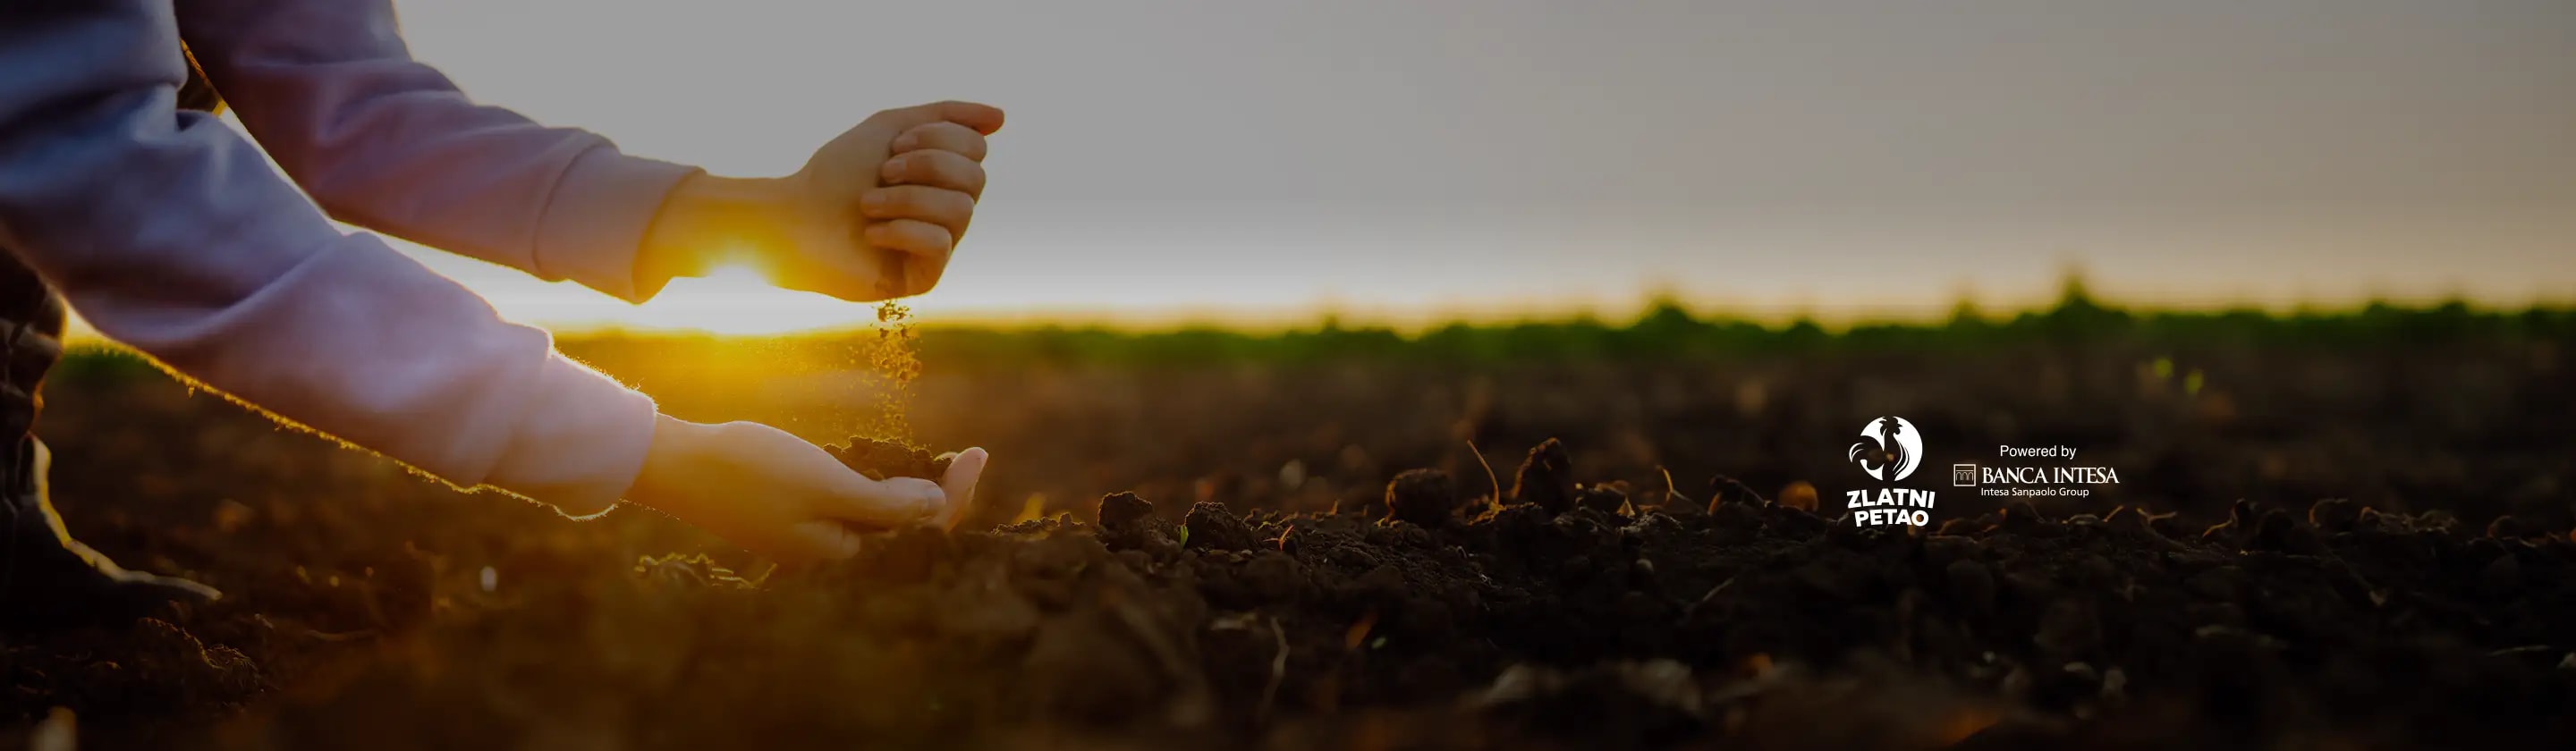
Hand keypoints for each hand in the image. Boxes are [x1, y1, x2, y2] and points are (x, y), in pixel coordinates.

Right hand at [624, 415, 989, 563]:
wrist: (677, 464)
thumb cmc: (751, 470)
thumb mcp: (826, 483)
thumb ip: (883, 504)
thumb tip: (936, 508)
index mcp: (841, 554)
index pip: (918, 533)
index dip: (955, 498)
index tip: (979, 455)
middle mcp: (828, 556)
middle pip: (902, 532)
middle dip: (942, 497)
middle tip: (972, 456)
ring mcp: (809, 539)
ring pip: (877, 522)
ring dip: (911, 494)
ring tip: (944, 463)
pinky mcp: (792, 521)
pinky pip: (848, 513)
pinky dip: (876, 492)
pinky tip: (887, 471)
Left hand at [640, 101, 1005, 301]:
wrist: (791, 219)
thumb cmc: (836, 175)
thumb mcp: (890, 128)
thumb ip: (946, 117)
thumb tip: (1002, 118)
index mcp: (945, 176)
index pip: (976, 149)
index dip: (936, 138)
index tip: (892, 147)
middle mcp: (949, 211)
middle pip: (975, 177)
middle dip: (924, 166)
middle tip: (882, 172)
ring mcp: (939, 247)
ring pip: (960, 211)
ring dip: (906, 198)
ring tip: (867, 204)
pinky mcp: (923, 279)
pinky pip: (939, 245)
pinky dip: (900, 230)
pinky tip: (870, 234)